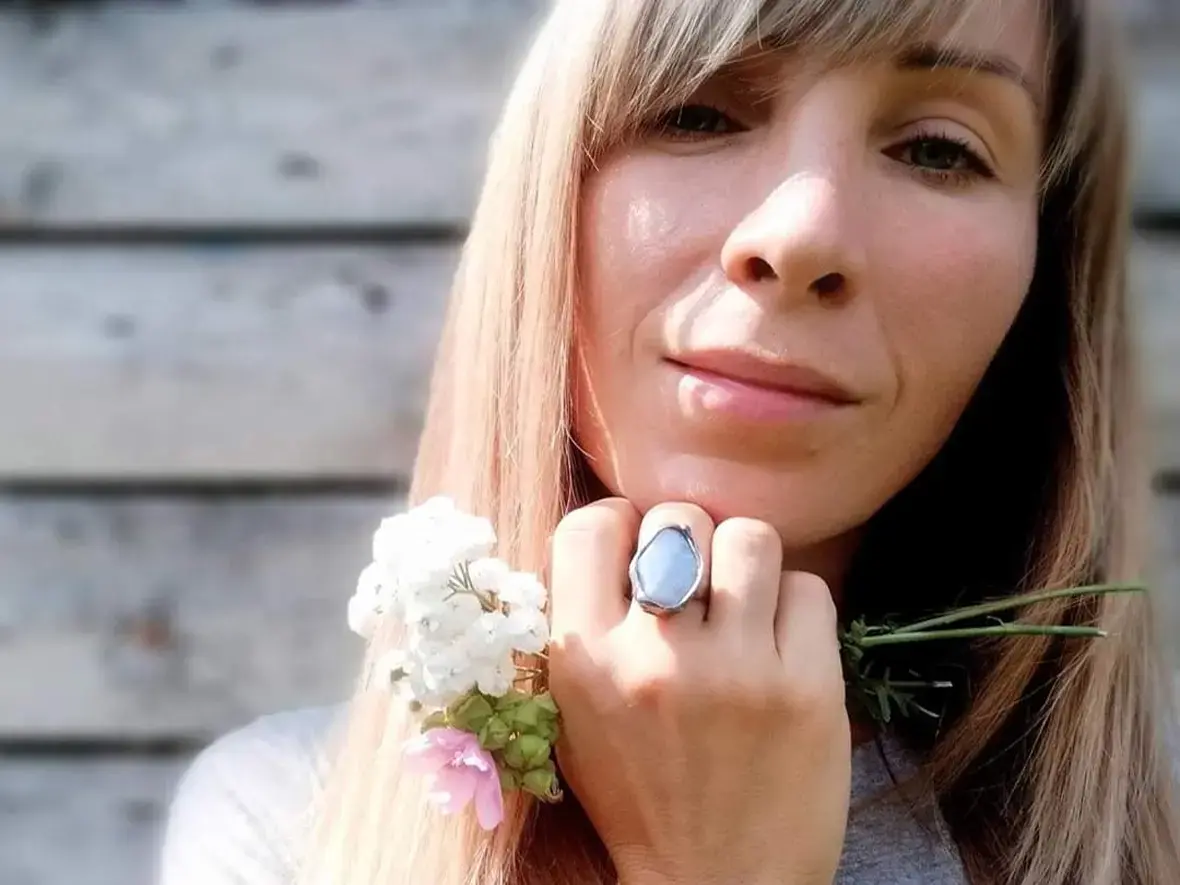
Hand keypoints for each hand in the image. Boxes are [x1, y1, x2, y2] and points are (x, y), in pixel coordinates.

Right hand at [548, 499, 850, 884]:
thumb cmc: (641, 799)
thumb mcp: (574, 719)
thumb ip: (582, 628)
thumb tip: (616, 540)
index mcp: (582, 661)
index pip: (591, 526)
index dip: (619, 527)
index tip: (636, 553)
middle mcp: (655, 656)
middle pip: (677, 519)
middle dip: (689, 540)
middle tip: (698, 584)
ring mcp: (736, 669)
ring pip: (750, 538)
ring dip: (748, 564)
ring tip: (745, 604)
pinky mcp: (808, 687)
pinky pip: (809, 588)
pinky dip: (796, 608)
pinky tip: (783, 645)